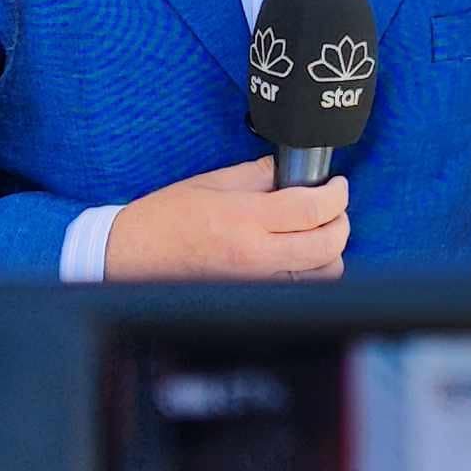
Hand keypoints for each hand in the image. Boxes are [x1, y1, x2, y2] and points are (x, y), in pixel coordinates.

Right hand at [104, 157, 348, 281]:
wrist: (130, 258)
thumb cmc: (164, 219)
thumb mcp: (212, 183)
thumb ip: (258, 175)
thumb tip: (292, 171)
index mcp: (245, 220)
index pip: (313, 210)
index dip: (336, 195)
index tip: (337, 185)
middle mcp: (255, 256)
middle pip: (328, 246)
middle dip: (340, 222)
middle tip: (332, 206)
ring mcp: (257, 284)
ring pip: (322, 275)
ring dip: (329, 251)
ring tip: (314, 231)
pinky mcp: (253, 299)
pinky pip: (300, 289)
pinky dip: (309, 272)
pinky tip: (296, 255)